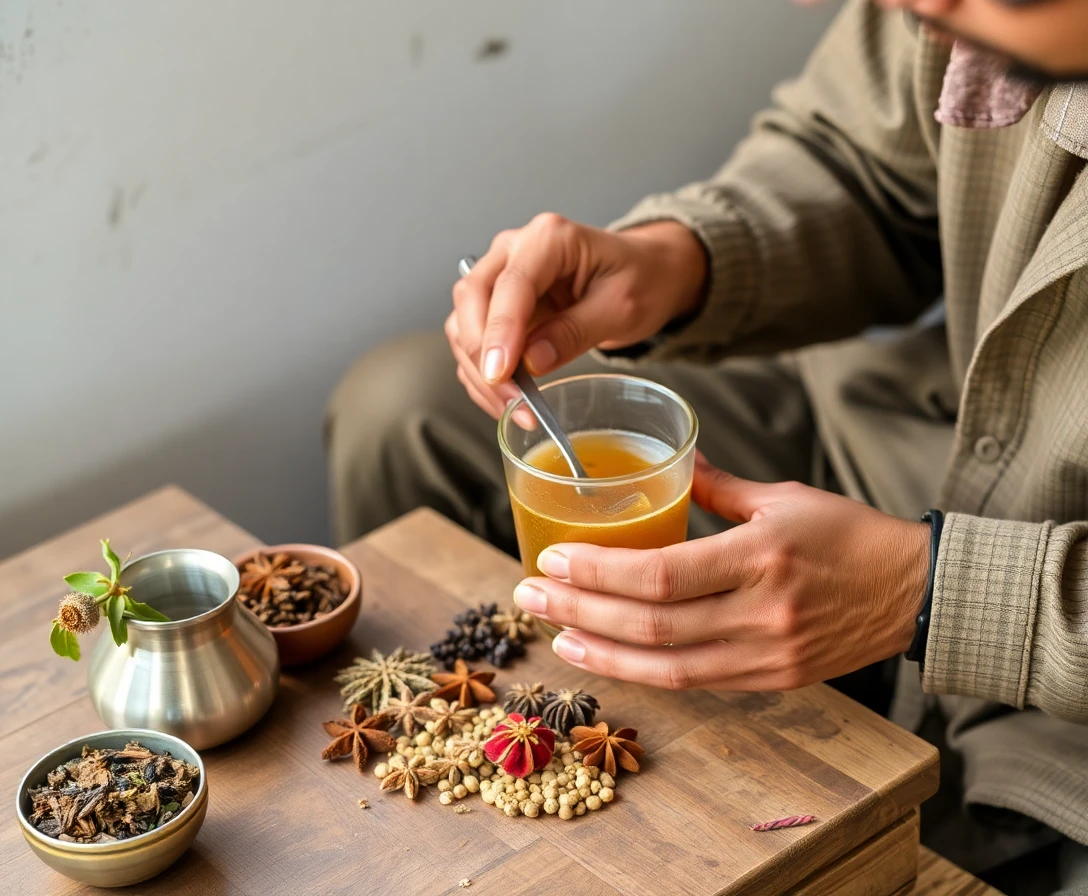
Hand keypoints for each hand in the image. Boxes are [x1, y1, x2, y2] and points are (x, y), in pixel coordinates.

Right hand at [447, 215, 706, 419]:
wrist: (645, 273)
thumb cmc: (639, 280)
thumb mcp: (621, 308)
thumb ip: (576, 332)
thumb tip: (532, 361)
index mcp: (549, 238)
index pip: (511, 284)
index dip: (500, 331)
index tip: (500, 373)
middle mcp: (514, 249)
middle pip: (471, 298)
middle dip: (482, 354)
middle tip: (510, 398)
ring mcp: (500, 275)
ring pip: (462, 322)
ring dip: (478, 370)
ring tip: (515, 407)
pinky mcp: (496, 305)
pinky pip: (473, 340)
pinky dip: (482, 374)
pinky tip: (506, 401)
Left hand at [512, 455, 929, 691]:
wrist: (914, 593)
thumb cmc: (848, 535)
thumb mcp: (783, 497)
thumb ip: (717, 487)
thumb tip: (668, 465)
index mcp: (761, 556)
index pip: (662, 574)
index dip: (600, 571)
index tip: (552, 557)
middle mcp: (761, 612)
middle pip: (652, 624)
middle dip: (580, 611)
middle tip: (529, 594)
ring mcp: (766, 655)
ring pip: (666, 665)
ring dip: (602, 653)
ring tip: (555, 635)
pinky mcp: (772, 680)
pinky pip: (694, 680)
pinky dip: (644, 672)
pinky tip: (606, 658)